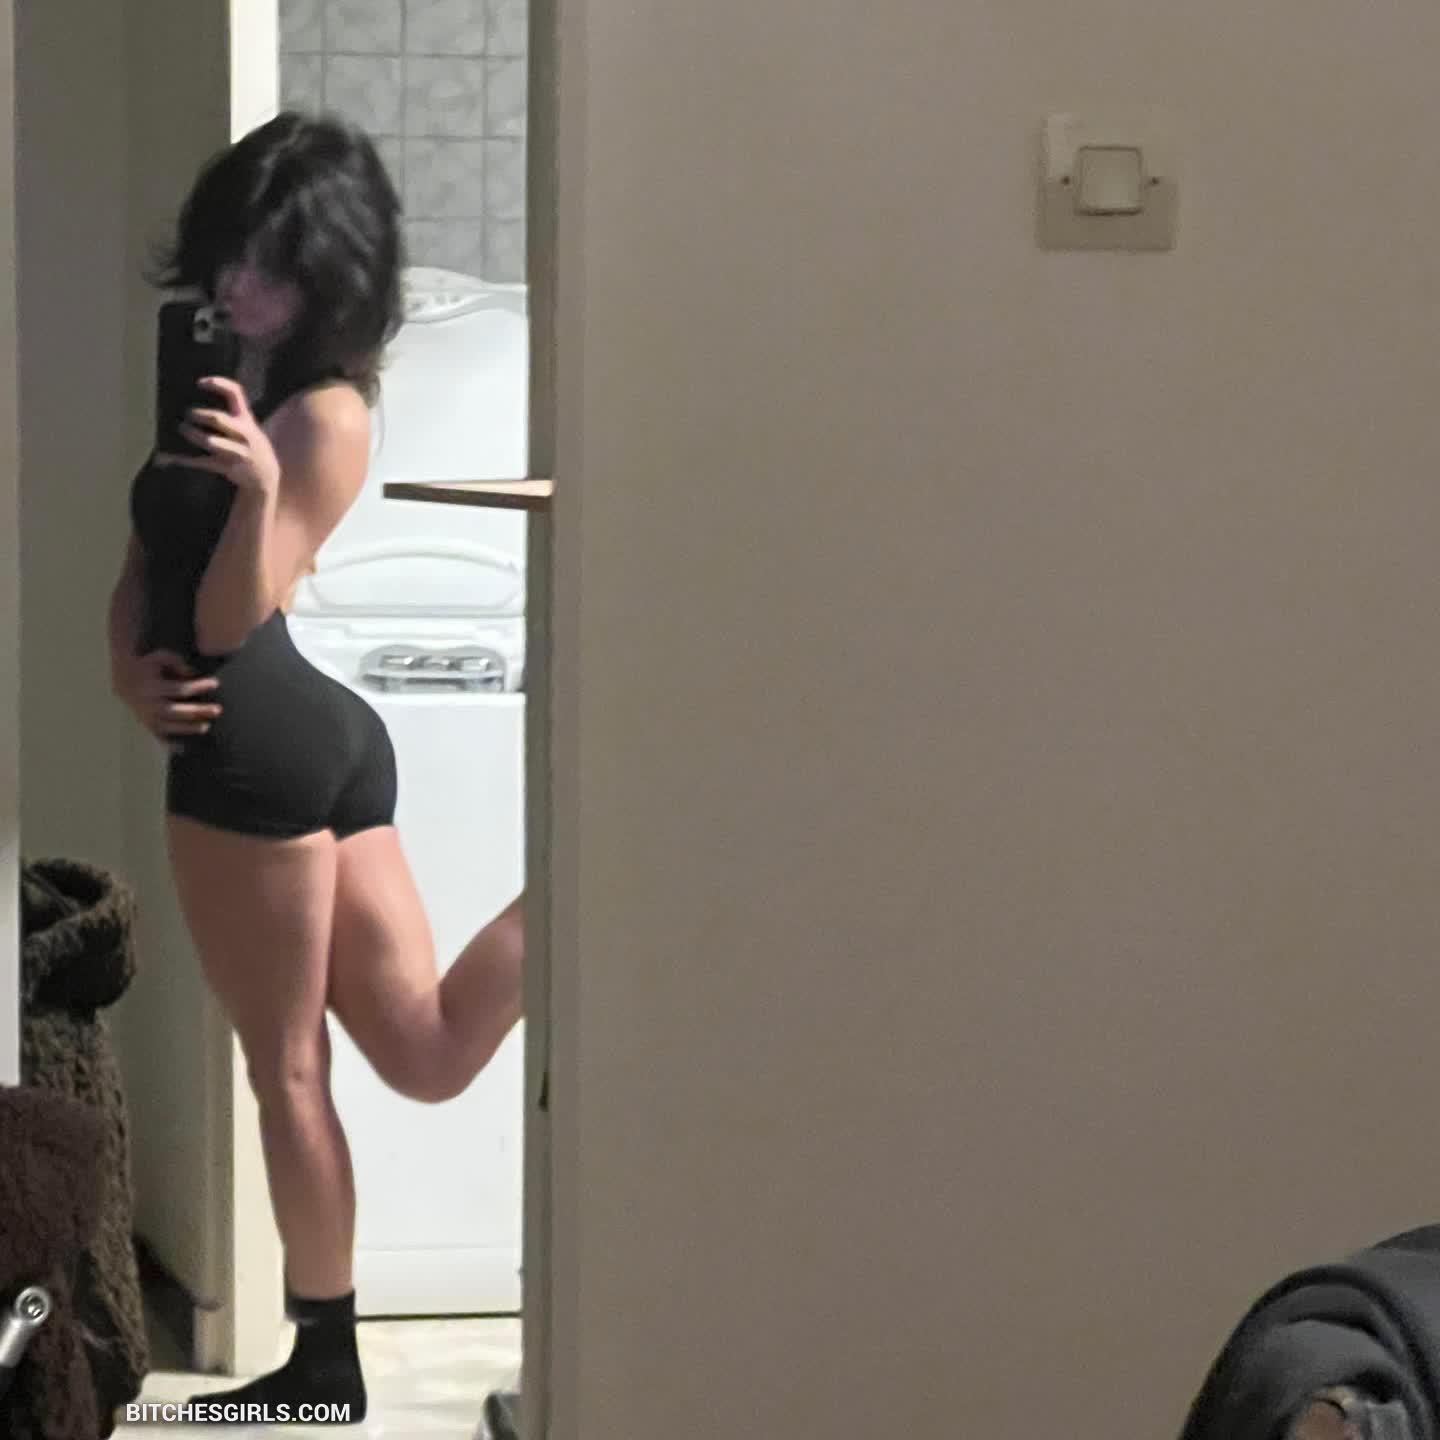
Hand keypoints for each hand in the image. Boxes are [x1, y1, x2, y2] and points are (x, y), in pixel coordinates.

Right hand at [111, 648, 222, 745]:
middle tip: (218, 710)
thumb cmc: (148, 665)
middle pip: (176, 710)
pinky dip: (168, 744)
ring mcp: (146, 714)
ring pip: (167, 726)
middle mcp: (148, 702)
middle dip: (197, 711)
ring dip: (187, 728)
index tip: (216, 683)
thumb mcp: (160, 657)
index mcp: (153, 686)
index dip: (199, 686)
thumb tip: (192, 674)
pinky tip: (182, 749)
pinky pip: (156, 735)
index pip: (180, 688)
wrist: (123, 677)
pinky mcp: (145, 722)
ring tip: (206, 727)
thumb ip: (177, 663)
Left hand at [155, 377, 279, 495]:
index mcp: (246, 420)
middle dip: (199, 415)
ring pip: (211, 442)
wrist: (266, 475)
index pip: (235, 394)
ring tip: (182, 428)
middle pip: (218, 419)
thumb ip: (230, 415)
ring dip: (193, 435)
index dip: (218, 384)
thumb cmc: (248, 445)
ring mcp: (237, 452)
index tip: (199, 383)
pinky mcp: (228, 467)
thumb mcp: (248, 427)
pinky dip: (186, 459)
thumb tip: (197, 402)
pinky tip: (170, 456)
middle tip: (187, 413)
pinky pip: (204, 462)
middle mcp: (243, 434)